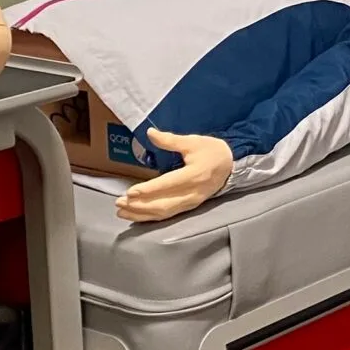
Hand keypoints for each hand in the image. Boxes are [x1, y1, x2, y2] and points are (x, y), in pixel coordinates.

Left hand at [115, 132, 234, 221]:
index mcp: (194, 175)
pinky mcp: (189, 207)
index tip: (130, 191)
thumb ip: (171, 140)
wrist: (230, 166)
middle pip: (163, 203)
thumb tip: (150, 133)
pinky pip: (168, 215)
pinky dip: (150, 217)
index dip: (149, 189)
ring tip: (123, 211)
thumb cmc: (212, 151)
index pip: (168, 185)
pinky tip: (137, 215)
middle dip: (140, 205)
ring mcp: (191, 202)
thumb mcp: (193, 141)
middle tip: (119, 202)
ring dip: (142, 213)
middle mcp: (192, 192)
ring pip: (164, 212)